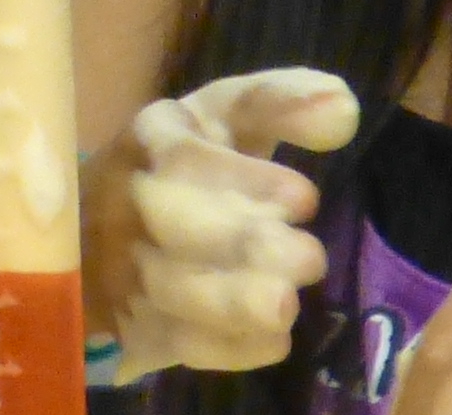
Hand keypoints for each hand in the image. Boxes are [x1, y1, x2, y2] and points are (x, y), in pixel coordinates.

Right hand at [99, 67, 359, 378]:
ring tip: (285, 305)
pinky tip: (275, 340)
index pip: (184, 158)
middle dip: (239, 243)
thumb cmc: (191, 164)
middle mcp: (125, 203)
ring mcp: (123, 270)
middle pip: (169, 225)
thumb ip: (282, 103)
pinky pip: (175, 343)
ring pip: (168, 291)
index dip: (244, 181)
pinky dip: (225, 347)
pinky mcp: (136, 326)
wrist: (107, 229)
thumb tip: (344, 110)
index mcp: (151, 140)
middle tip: (310, 259)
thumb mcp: (226, 116)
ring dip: (228, 302)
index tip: (306, 200)